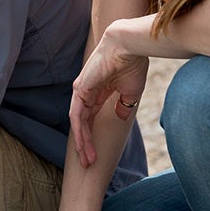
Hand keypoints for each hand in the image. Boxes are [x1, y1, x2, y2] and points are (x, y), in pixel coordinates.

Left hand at [70, 24, 147, 167]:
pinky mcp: (80, 90)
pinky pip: (77, 115)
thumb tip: (121, 115)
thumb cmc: (132, 64)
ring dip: (82, 142)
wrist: (128, 46)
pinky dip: (80, 131)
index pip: (90, 118)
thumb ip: (124, 105)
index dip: (92, 136)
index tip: (97, 154)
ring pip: (78, 123)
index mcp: (97, 92)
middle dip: (85, 144)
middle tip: (88, 163)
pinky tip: (83, 145)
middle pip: (82, 124)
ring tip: (87, 160)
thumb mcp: (130, 92)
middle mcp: (86, 93)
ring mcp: (81, 91)